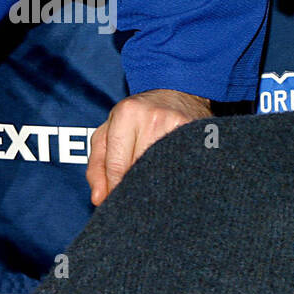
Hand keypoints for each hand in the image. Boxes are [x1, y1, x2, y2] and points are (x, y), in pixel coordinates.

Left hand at [86, 89, 210, 205]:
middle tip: (135, 198)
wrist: (178, 92)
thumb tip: (99, 199)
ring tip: (154, 187)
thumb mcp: (109, 131)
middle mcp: (152, 117)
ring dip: (156, 187)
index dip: (115, 190)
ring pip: (161, 173)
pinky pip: (181, 168)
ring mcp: (177, 125)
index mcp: (126, 113)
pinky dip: (174, 178)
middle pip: (139, 172)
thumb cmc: (137, 116)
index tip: (117, 200)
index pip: (117, 167)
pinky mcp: (197, 133)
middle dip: (135, 190)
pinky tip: (172, 178)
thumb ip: (97, 165)